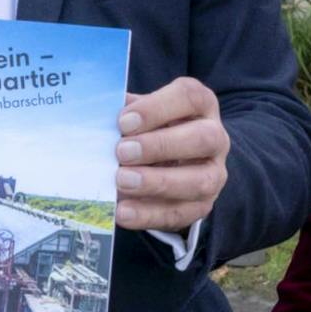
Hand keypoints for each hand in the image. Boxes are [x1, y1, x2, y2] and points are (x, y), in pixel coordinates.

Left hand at [115, 78, 229, 231]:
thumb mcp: (140, 114)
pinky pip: (181, 213)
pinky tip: (123, 211)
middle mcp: (215, 137)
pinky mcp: (202, 204)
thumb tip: (96, 113)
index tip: (124, 121)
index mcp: (201, 105)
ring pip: (200, 180)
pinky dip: (149, 214)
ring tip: (122, 180)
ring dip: (158, 182)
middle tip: (122, 152)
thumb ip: (125, 112)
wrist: (169, 163)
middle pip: (203, 138)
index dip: (157, 108)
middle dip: (161, 145)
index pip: (190, 97)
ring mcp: (213, 173)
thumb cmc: (149, 130)